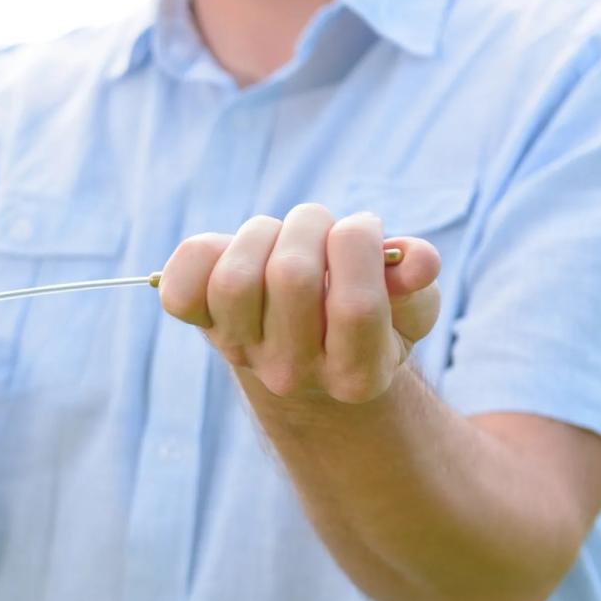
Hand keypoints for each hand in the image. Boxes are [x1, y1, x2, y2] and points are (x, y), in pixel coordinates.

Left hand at [157, 203, 440, 403]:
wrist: (307, 358)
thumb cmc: (366, 317)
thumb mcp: (407, 306)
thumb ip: (417, 282)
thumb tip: (419, 261)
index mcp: (356, 374)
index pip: (356, 305)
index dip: (360, 244)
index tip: (364, 227)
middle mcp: (292, 373)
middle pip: (291, 277)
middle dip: (312, 226)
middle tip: (322, 227)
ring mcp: (241, 352)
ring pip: (235, 278)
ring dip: (262, 233)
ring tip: (283, 236)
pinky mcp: (202, 326)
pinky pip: (181, 286)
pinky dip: (204, 253)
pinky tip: (235, 251)